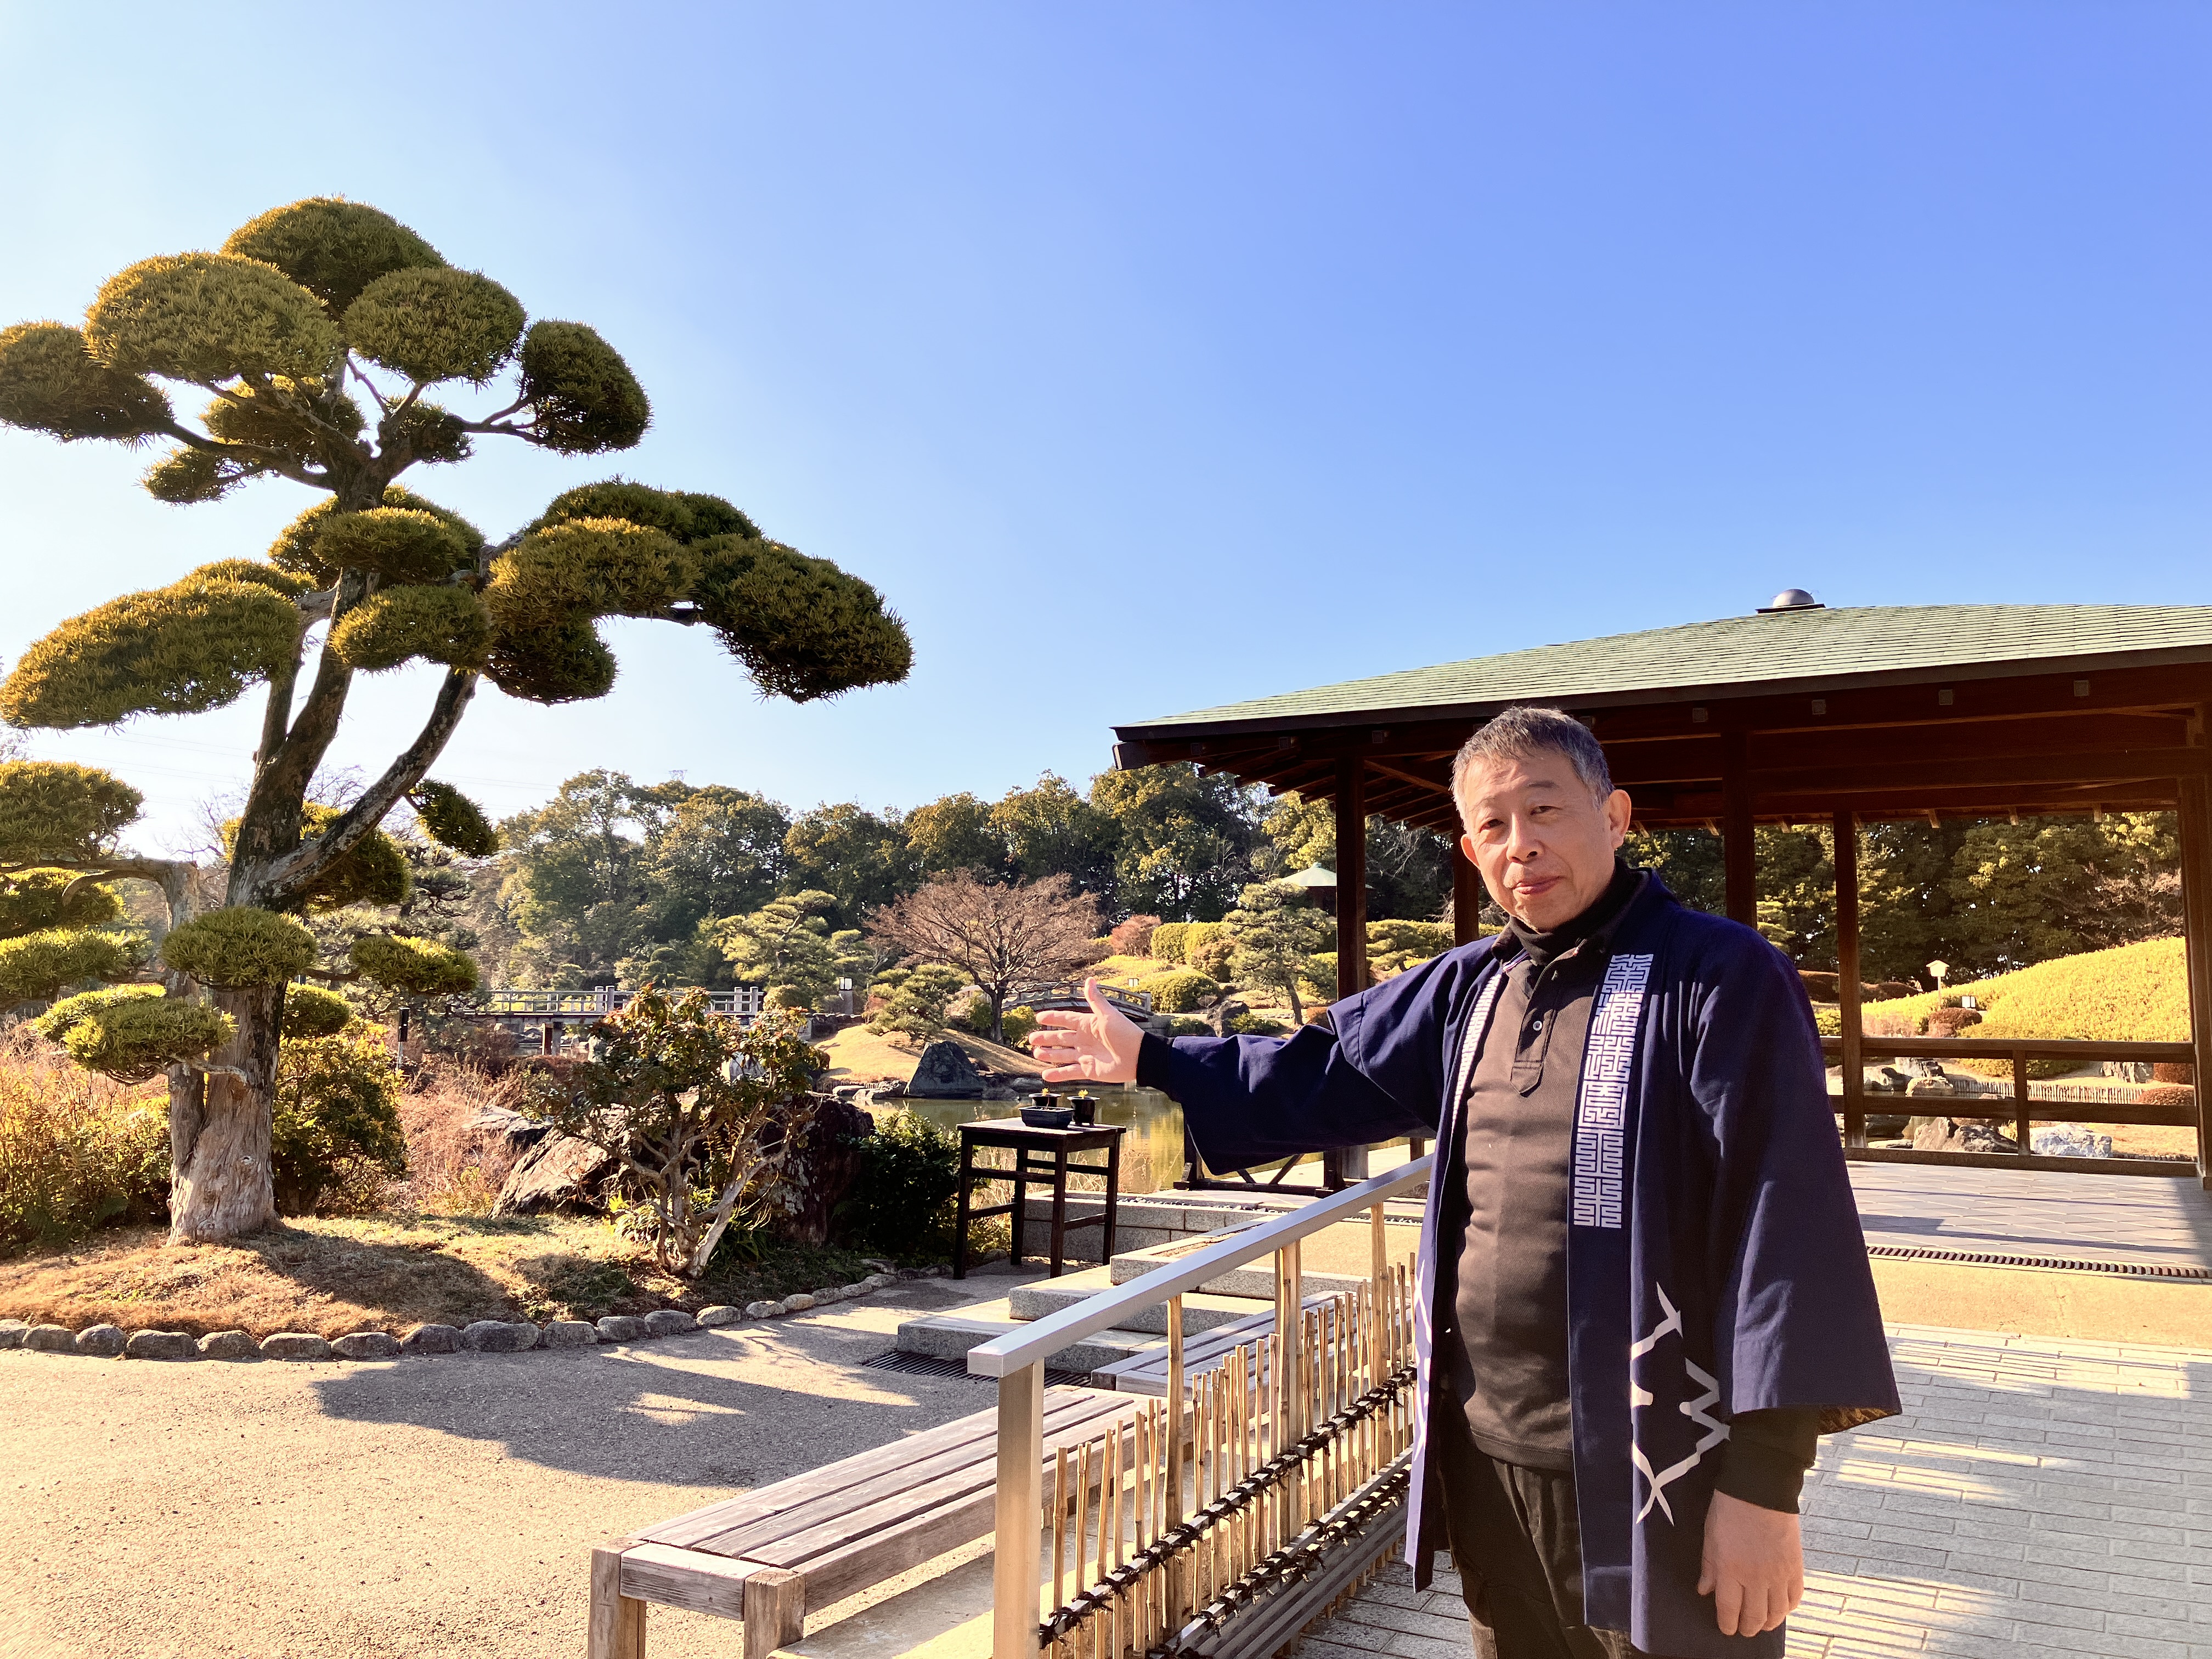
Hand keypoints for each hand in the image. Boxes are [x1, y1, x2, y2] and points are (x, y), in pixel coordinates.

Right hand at [1028, 978, 1142, 1083]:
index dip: (1052, 1018)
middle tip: (1031, 1039)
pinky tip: (1045, 1075)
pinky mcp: (1089, 1070)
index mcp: (1088, 1024)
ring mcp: (1086, 1055)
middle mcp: (1085, 1040)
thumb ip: (1095, 999)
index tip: (1039, 1017)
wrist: (1138, 1057)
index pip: (1066, 1019)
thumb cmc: (1125, 1033)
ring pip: (1062, 1054)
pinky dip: (1058, 1074)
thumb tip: (1088, 980)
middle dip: (1046, 1038)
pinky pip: (1069, 1072)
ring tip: (1036, 1054)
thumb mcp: (1108, 1015)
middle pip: (1061, 1038)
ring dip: (1049, 1054)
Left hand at [1698, 1491, 1802, 1636]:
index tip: (1726, 1629)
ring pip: (1776, 1613)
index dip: (1727, 1624)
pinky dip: (1788, 1608)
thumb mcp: (1710, 1537)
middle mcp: (1755, 1578)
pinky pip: (1795, 1598)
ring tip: (1762, 1623)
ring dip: (1768, 1623)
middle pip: (1754, 1617)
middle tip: (1744, 1630)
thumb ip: (1709, 1567)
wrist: (1760, 1490)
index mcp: (1730, 1570)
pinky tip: (1781, 1608)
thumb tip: (1704, 1591)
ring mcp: (1778, 1574)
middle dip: (1747, 1628)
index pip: (1729, 1610)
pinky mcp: (1795, 1567)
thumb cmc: (1730, 1509)